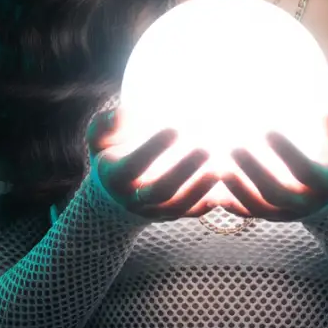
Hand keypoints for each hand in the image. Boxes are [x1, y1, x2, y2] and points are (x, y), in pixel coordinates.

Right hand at [87, 108, 218, 221]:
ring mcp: (157, 210)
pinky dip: (213, 199)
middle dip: (184, 170)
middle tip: (205, 148)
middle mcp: (135, 199)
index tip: (173, 127)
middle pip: (161, 191)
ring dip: (202, 187)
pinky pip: (195, 212)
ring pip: (181, 205)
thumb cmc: (111, 156)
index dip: (152, 150)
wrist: (116, 198)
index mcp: (115, 177)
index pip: (132, 167)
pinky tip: (227, 181)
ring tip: (222, 166)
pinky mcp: (175, 215)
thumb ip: (106, 125)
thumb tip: (126, 112)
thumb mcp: (99, 140)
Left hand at [217, 115, 327, 222]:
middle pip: (276, 193)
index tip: (269, 130)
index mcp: (326, 183)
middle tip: (234, 147)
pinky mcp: (267, 217)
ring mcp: (284, 214)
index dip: (287, 153)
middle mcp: (305, 203)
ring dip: (236, 188)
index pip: (306, 171)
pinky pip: (245, 213)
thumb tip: (324, 120)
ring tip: (217, 166)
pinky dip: (227, 201)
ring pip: (256, 207)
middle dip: (254, 172)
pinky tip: (211, 184)